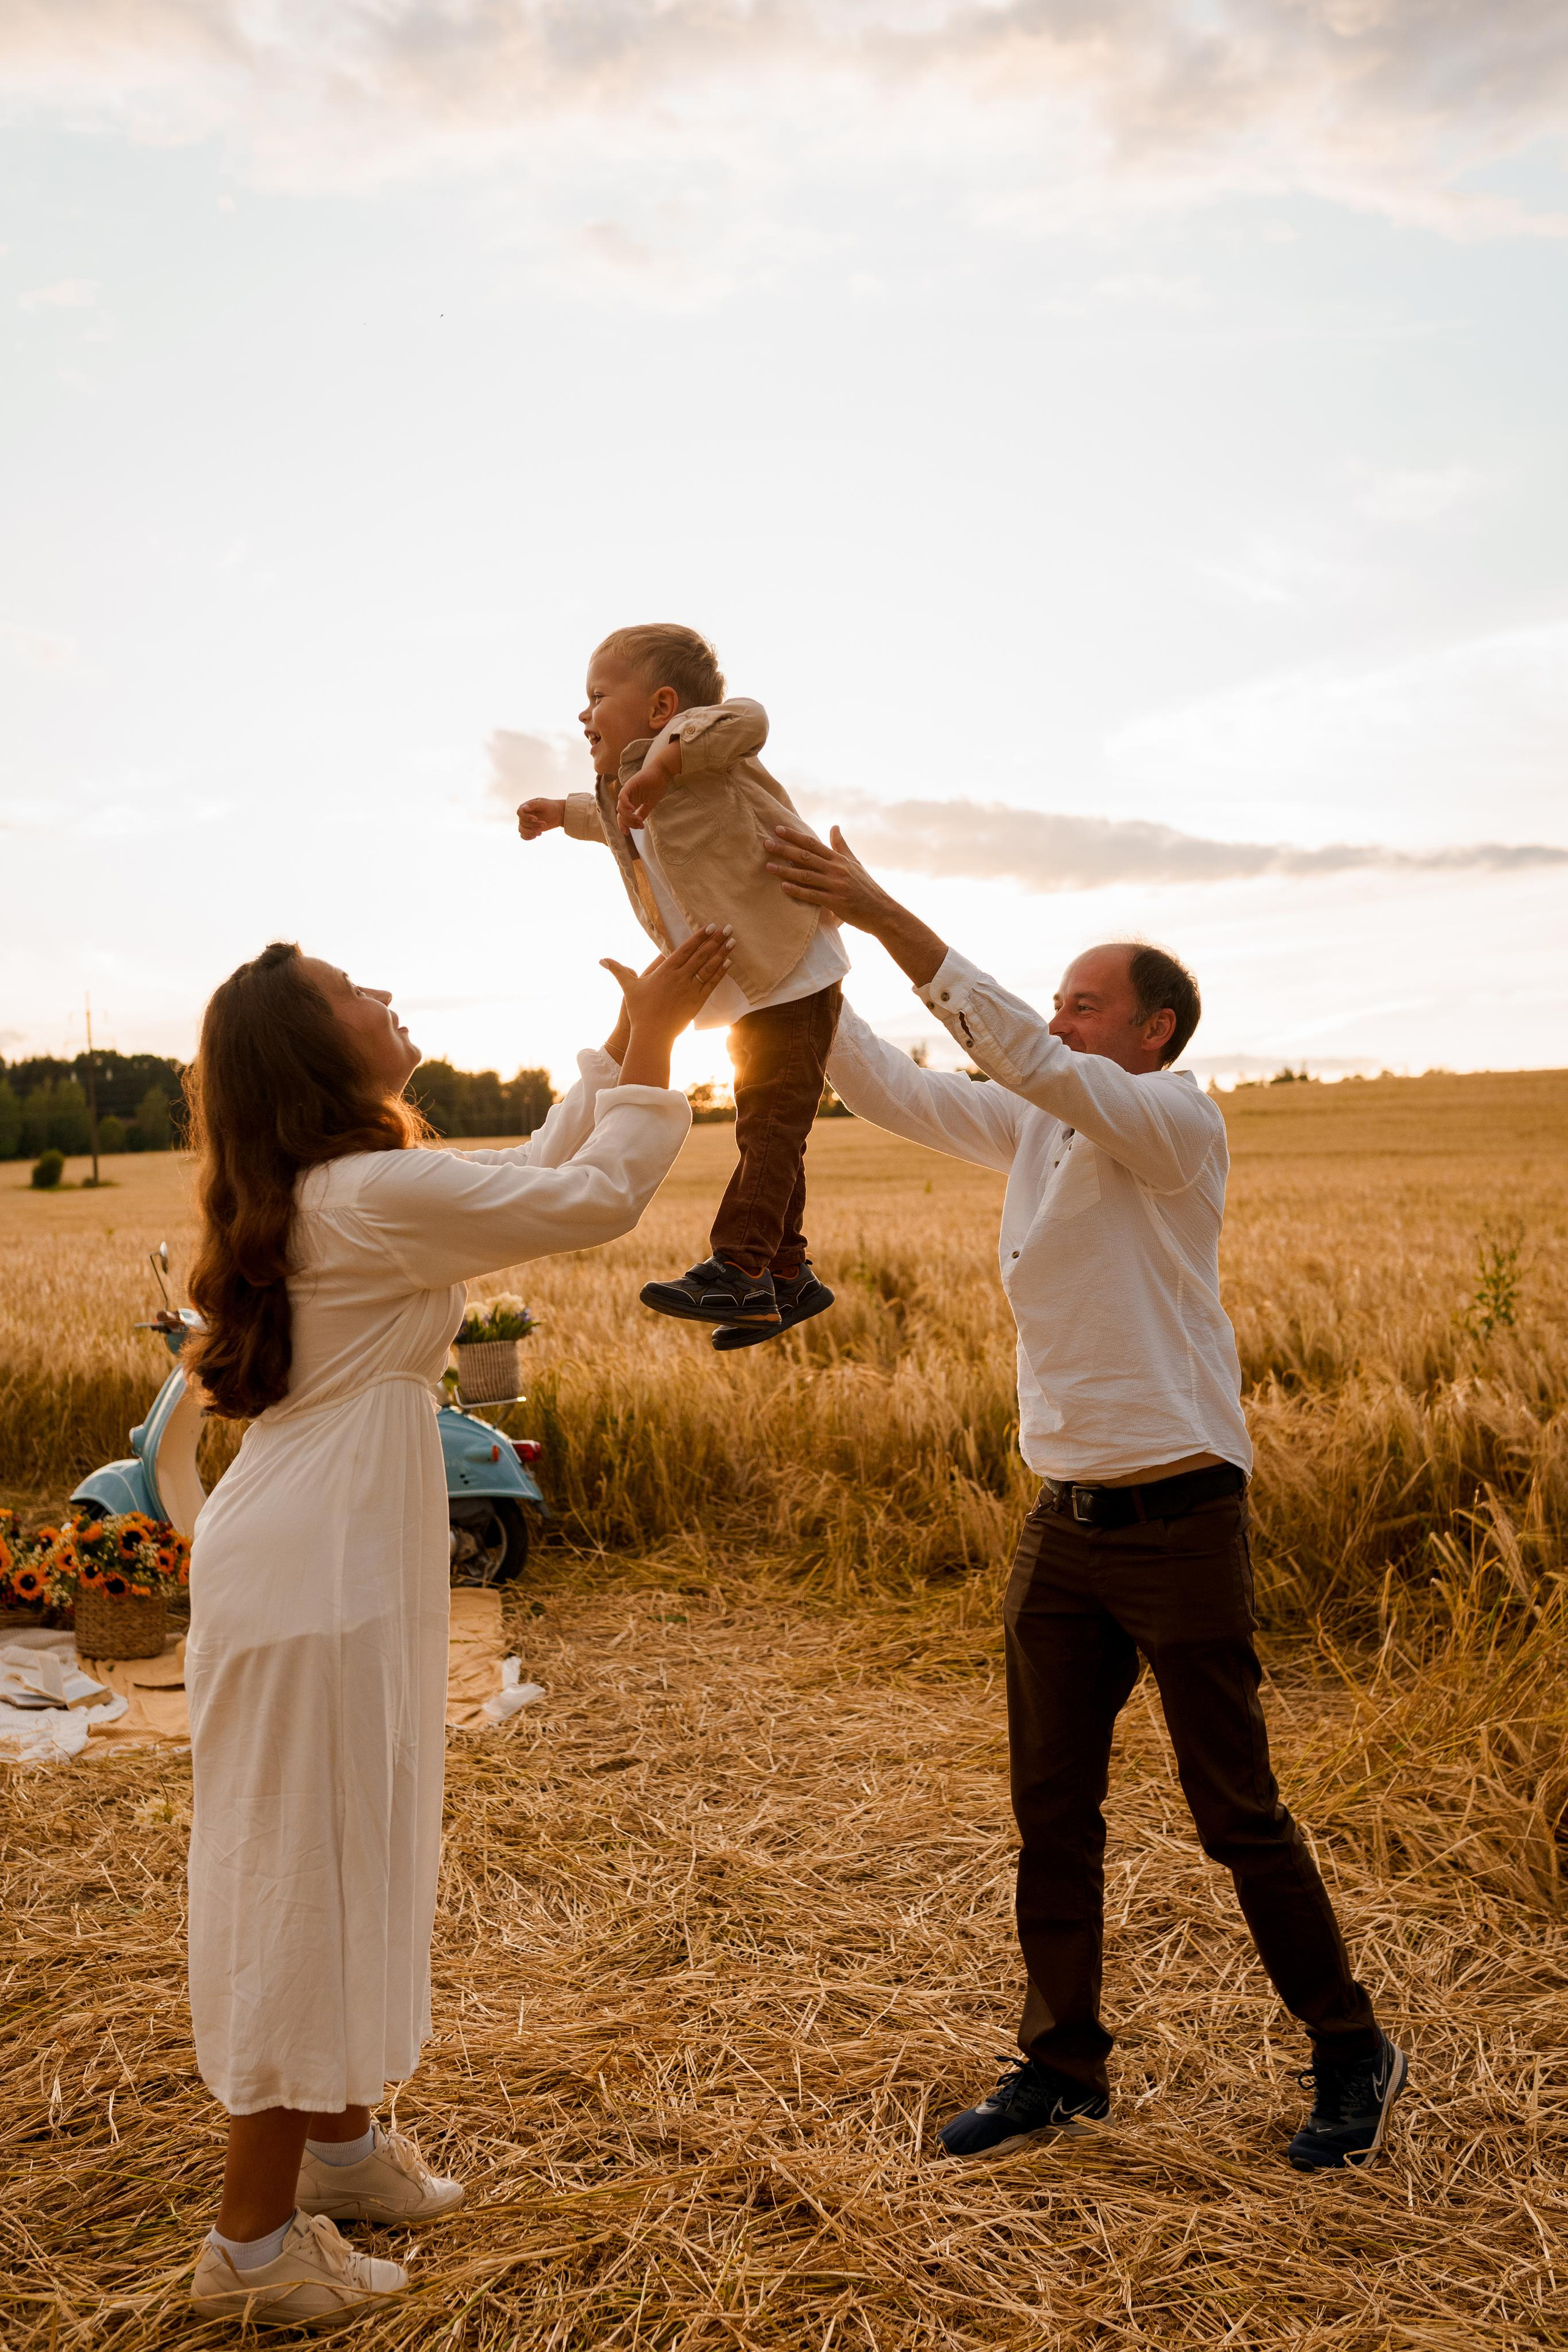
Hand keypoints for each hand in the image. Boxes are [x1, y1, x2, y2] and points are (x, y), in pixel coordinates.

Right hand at [517, 798, 565, 839]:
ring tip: (540, 833)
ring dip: (530, 832)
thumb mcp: (543, 804)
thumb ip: (532, 805)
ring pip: (521, 830)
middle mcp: (523, 815)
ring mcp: (526, 823)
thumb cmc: (550, 807)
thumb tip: (523, 808)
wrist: (557, 814)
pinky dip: (528, 837)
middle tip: (544, 824)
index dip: (526, 817)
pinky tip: (535, 836)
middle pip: (522, 822)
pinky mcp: (529, 830)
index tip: (536, 819)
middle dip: (533, 825)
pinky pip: (523, 836)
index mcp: (525, 807)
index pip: (520, 812)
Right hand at [601, 927, 733, 1087]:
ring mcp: (690, 989)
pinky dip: (720, 973)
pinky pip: (711, 984)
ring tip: (733, 941)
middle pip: (701, 955)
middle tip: (727, 927)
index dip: (698, 937)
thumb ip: (618, 971)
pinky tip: (728, 963)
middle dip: (715, 940)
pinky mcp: (697, 1002)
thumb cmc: (639, 1011)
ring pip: (709, 967)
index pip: (685, 949)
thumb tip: (601, 960)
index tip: (709, 926)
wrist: (651, 1034)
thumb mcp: (628, 988)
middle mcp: (680, 977)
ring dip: (722, 953)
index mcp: (665, 971)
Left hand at [616, 741, 679, 831]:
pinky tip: (633, 810)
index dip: (623, 825)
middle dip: (628, 823)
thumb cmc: (657, 786)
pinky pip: (622, 797)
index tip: (627, 833)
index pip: (622, 816)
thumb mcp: (650, 804)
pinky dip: (625, 805)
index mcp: (632, 802)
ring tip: (638, 819)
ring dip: (628, 816)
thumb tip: (638, 823)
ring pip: (620, 807)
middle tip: (639, 825)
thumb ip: (643, 813)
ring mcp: (627, 792)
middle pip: (620, 814)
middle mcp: (628, 798)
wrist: (662, 773)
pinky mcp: (629, 785)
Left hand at [765, 823, 897, 928]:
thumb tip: (834, 826)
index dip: (794, 836)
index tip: (778, 829)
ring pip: (806, 875)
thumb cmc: (866, 887)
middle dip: (784, 849)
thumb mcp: (855, 863)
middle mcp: (837, 869)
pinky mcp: (836, 902)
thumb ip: (841, 846)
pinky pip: (813, 895)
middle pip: (806, 856)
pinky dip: (797, 891)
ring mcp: (836, 885)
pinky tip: (783, 887)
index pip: (813, 844)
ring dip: (785, 870)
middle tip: (766, 844)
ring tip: (768, 866)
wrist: (881, 911)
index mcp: (839, 859)